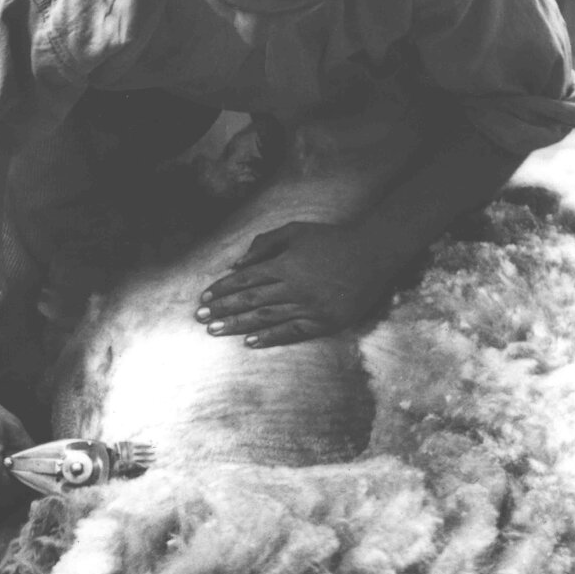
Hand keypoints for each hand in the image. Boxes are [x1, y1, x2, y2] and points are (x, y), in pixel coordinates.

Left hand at [196, 221, 389, 347]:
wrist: (373, 254)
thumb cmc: (332, 239)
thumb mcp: (297, 231)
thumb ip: (266, 243)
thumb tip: (237, 263)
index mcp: (286, 264)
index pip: (245, 280)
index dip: (222, 289)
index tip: (205, 298)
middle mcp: (294, 287)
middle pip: (250, 301)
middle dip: (223, 310)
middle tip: (201, 318)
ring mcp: (310, 307)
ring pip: (266, 318)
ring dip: (238, 325)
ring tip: (216, 331)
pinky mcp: (325, 321)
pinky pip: (292, 332)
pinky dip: (270, 337)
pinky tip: (250, 342)